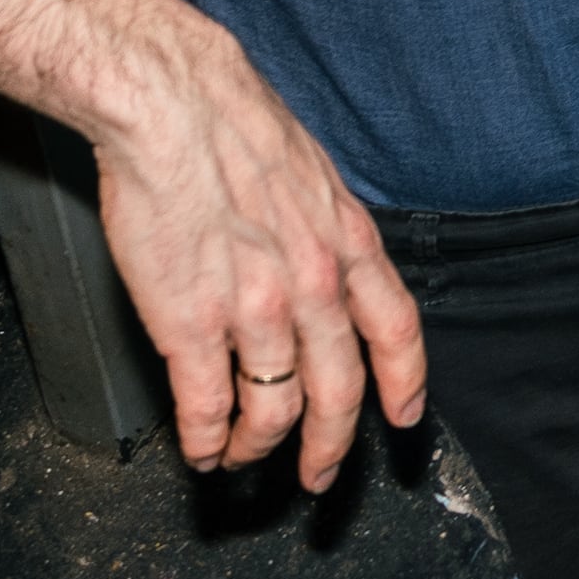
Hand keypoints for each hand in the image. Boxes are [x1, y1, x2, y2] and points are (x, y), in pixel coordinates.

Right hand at [93, 18, 427, 491]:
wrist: (173, 103)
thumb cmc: (234, 125)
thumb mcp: (313, 174)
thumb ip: (324, 229)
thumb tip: (326, 264)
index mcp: (347, 241)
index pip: (397, 330)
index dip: (404, 384)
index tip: (403, 419)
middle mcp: (314, 282)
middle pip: (340, 389)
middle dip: (331, 446)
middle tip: (317, 475)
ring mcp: (256, 307)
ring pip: (275, 409)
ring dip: (259, 446)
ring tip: (242, 458)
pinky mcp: (192, 323)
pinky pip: (208, 405)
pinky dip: (206, 438)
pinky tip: (201, 447)